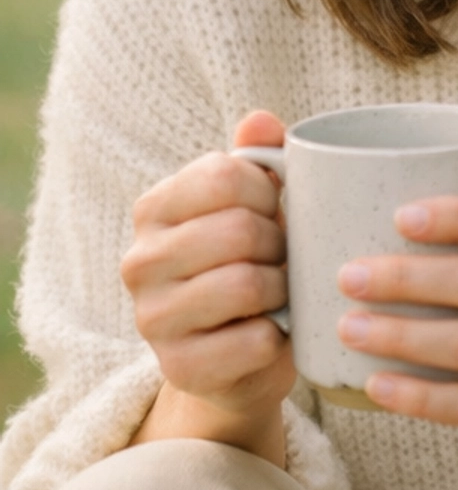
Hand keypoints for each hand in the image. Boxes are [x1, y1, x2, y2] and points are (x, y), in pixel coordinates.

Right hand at [122, 111, 293, 464]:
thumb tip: (261, 121)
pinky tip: (272, 333)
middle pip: (238, 230)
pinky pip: (254, 340)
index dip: (271, 193)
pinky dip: (279, 337)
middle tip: (285, 260)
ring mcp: (152, 318)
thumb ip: (258, 159)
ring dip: (282, 290)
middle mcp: (139, 261)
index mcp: (154, 209)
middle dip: (280, 245)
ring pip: (246, 284)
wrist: (237, 358)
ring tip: (281, 294)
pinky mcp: (178, 368)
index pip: (226, 176)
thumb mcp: (253, 208)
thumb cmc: (250, 265)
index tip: (276, 212)